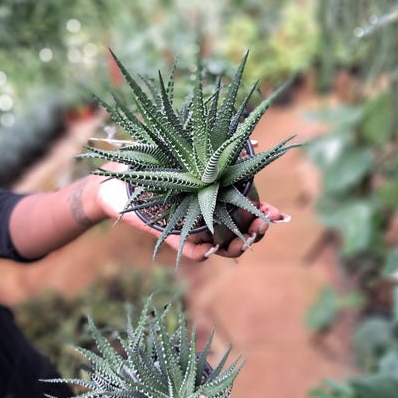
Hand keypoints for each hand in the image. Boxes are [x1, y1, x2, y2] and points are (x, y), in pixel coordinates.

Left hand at [96, 162, 289, 261]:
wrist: (119, 177)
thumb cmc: (156, 161)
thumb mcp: (191, 151)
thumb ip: (223, 149)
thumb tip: (257, 143)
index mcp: (218, 196)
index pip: (248, 210)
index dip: (265, 215)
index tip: (278, 214)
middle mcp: (209, 214)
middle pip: (240, 232)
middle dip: (256, 233)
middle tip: (262, 227)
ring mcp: (193, 227)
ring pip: (221, 247)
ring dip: (236, 247)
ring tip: (242, 241)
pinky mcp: (173, 236)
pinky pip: (191, 252)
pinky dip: (202, 253)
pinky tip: (211, 248)